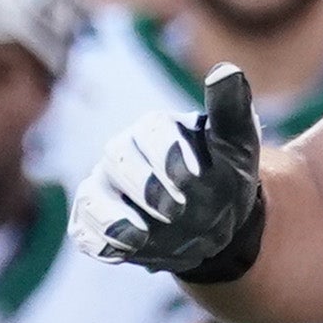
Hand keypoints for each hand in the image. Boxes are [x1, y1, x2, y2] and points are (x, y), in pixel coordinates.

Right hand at [76, 67, 264, 279]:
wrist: (219, 225)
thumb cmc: (226, 176)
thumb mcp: (239, 145)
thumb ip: (231, 110)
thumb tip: (227, 70)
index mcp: (157, 129)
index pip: (153, 132)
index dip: (170, 154)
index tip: (194, 178)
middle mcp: (124, 153)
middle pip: (118, 159)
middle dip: (145, 187)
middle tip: (177, 211)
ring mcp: (107, 188)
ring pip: (93, 196)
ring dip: (113, 218)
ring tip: (140, 236)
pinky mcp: (96, 222)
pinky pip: (84, 229)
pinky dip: (98, 241)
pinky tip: (122, 253)